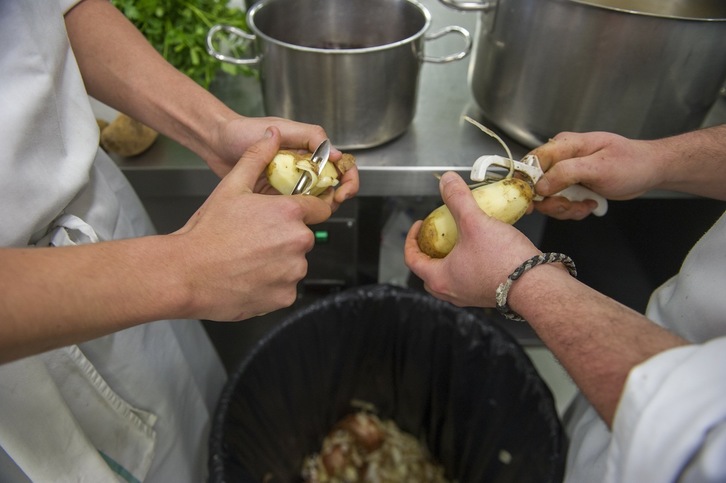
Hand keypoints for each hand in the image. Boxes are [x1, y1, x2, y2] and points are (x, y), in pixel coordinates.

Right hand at [172, 127, 332, 320]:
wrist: (185, 273)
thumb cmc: (206, 232)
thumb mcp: (231, 186)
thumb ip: (256, 158)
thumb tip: (271, 136)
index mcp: (290, 212)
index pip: (318, 208)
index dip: (304, 210)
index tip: (287, 217)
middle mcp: (298, 241)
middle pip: (303, 237)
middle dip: (284, 238)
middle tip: (253, 240)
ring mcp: (293, 271)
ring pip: (294, 264)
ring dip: (278, 263)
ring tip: (247, 260)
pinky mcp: (285, 296)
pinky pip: (285, 288)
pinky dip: (271, 285)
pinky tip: (248, 278)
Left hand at [206, 116, 358, 207]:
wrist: (216, 143)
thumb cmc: (244, 131)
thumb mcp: (282, 128)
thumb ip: (311, 136)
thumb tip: (336, 153)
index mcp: (310, 151)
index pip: (341, 166)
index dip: (348, 180)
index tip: (342, 190)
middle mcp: (303, 169)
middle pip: (331, 188)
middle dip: (335, 198)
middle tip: (329, 204)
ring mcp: (289, 184)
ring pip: (313, 202)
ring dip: (316, 208)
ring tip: (310, 209)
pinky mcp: (274, 198)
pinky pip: (290, 210)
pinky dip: (294, 214)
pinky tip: (288, 214)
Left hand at [404, 172, 539, 306]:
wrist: (537, 284)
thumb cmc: (503, 260)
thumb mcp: (475, 222)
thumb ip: (458, 200)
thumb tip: (446, 181)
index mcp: (440, 279)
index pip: (412, 260)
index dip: (411, 239)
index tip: (419, 225)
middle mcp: (452, 292)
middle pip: (429, 273)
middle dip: (429, 253)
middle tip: (435, 236)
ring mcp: (471, 295)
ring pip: (450, 278)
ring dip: (449, 259)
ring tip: (458, 239)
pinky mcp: (489, 294)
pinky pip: (470, 279)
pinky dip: (468, 264)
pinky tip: (481, 247)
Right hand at [530, 131, 662, 218]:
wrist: (649, 171)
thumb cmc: (631, 163)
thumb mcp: (599, 167)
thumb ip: (566, 173)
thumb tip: (540, 186)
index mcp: (564, 146)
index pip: (532, 162)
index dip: (527, 182)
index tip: (532, 201)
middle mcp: (561, 159)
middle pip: (537, 185)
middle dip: (552, 202)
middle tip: (569, 206)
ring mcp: (565, 174)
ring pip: (548, 198)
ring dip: (565, 208)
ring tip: (585, 205)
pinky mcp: (571, 186)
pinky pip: (560, 203)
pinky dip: (573, 209)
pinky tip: (589, 204)